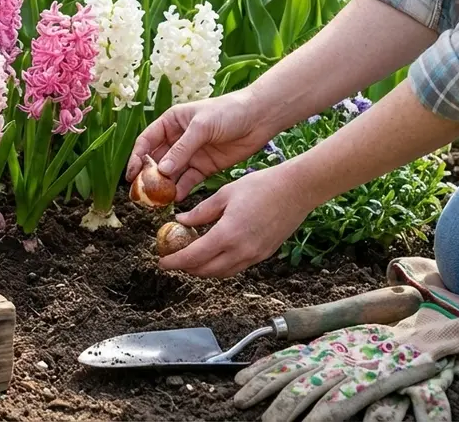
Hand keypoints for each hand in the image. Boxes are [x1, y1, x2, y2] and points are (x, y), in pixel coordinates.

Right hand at [126, 88, 277, 197]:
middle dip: (148, 176)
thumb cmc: (228, 111)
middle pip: (156, 159)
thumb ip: (181, 149)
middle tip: (141, 193)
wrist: (260, 117)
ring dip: (164, 185)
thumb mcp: (202, 127)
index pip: (147, 141)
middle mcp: (177, 139)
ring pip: (171, 173)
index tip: (131, 175)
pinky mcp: (205, 167)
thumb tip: (161, 170)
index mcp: (171, 122)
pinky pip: (189, 180)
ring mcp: (191, 154)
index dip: (136, 157)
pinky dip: (182, 189)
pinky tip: (177, 197)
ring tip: (157, 200)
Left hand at [158, 164, 311, 277]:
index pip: (193, 257)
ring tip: (190, 258)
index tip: (161, 262)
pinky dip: (221, 266)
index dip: (174, 262)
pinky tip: (214, 253)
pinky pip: (237, 267)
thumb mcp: (223, 195)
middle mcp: (242, 251)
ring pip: (223, 273)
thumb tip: (180, 221)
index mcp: (228, 235)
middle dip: (186, 269)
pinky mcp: (264, 254)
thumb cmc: (261, 186)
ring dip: (204, 270)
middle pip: (206, 271)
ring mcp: (255, 255)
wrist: (297, 190)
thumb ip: (200, 212)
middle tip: (173, 260)